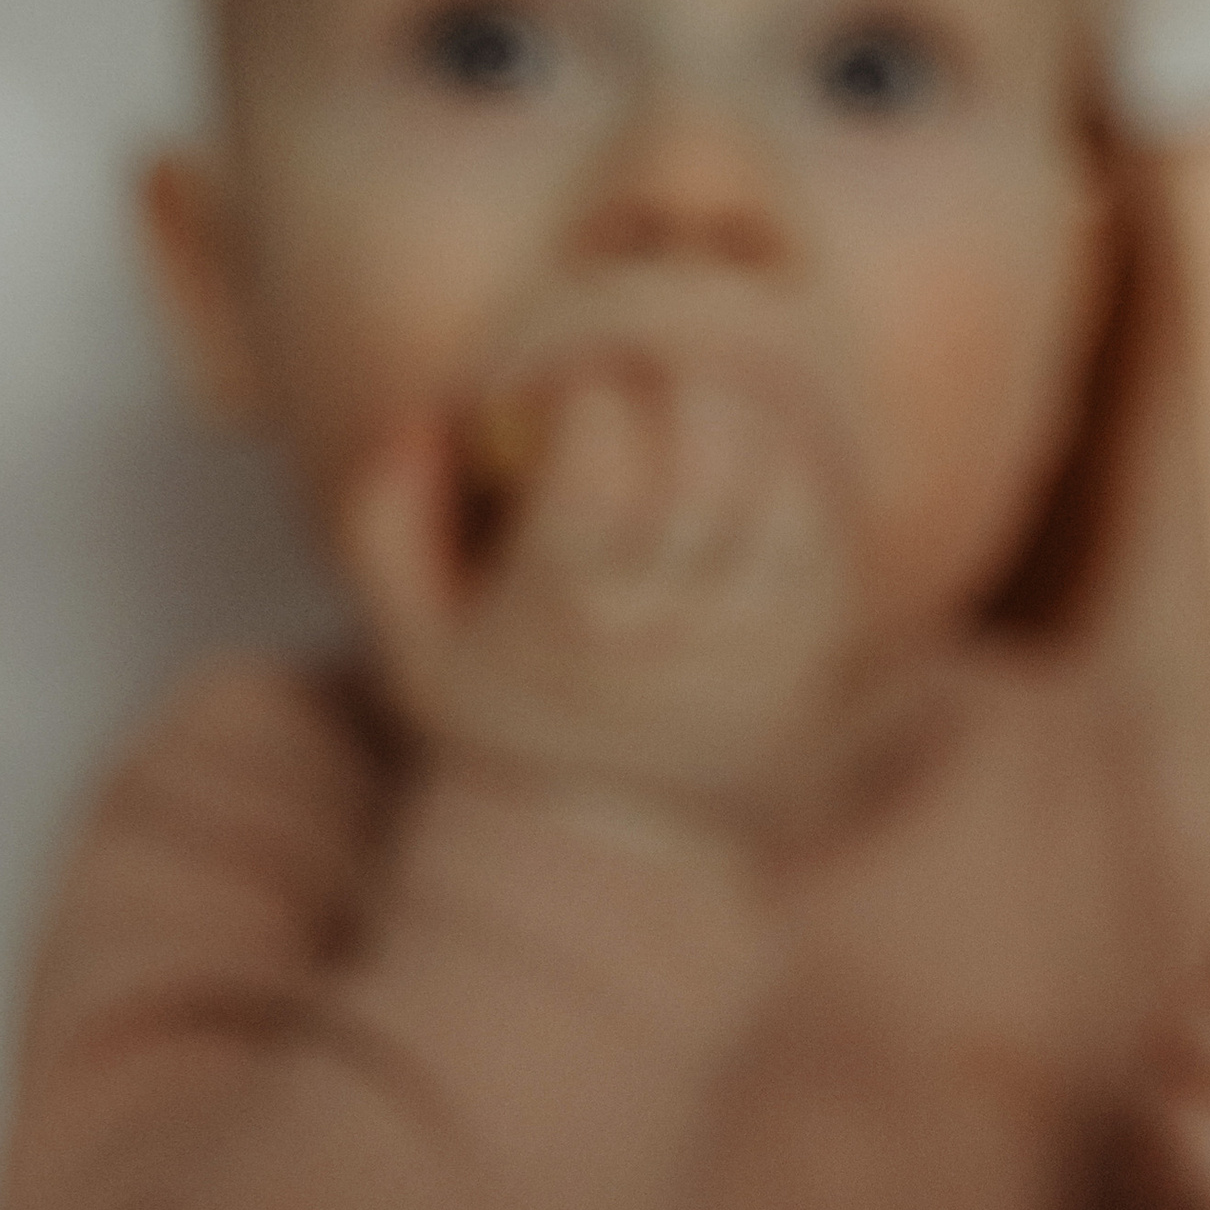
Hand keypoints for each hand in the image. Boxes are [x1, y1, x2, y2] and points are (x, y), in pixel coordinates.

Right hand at [338, 360, 864, 846]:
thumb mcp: (410, 638)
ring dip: (741, 419)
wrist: (611, 836)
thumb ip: (386, 524)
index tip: (578, 401)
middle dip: (675, 389)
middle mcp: (665, 632)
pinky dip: (796, 470)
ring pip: (774, 483)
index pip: (599, 464)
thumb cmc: (501, 715)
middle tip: (650, 373)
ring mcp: (749, 644)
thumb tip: (431, 424)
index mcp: (564, 619)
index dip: (590, 403)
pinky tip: (752, 455)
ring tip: (699, 403)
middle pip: (700, 460)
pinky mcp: (810, 653)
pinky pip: (823, 529)